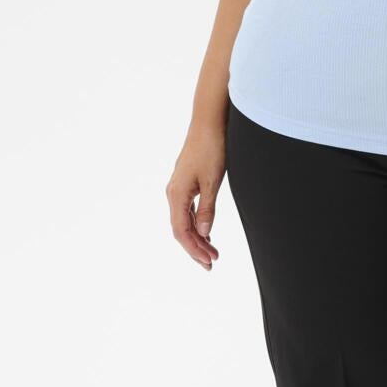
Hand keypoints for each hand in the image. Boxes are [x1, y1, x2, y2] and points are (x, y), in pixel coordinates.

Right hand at [166, 120, 224, 268]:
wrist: (209, 122)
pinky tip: (206, 233)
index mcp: (176, 194)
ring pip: (184, 220)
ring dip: (197, 238)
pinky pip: (188, 210)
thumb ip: (207, 209)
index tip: (208, 261)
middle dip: (195, 248)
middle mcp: (173, 193)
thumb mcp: (213, 182)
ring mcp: (179, 188)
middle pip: (181, 229)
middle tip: (212, 263)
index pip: (181, 231)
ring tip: (212, 252)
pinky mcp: (186, 183)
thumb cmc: (212, 148)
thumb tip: (203, 234)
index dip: (194, 249)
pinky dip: (196, 224)